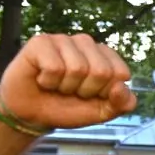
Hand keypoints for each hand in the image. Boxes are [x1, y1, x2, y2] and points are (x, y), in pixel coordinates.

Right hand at [0, 34, 136, 129]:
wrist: (32, 115)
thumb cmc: (67, 107)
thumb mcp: (102, 111)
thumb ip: (121, 103)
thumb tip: (121, 86)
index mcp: (105, 56)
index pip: (121, 73)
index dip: (106, 92)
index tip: (92, 95)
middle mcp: (86, 43)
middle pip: (101, 71)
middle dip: (86, 91)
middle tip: (71, 91)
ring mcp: (63, 40)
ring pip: (77, 68)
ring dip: (65, 87)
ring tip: (57, 85)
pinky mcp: (40, 42)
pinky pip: (54, 67)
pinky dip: (49, 82)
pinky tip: (42, 79)